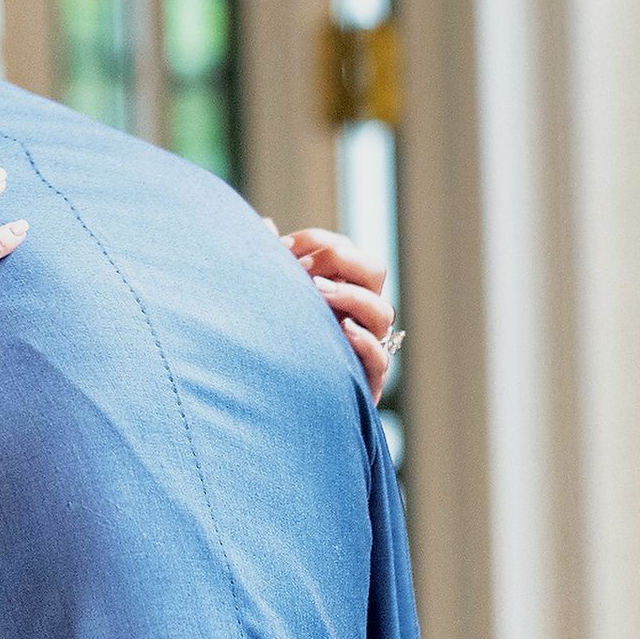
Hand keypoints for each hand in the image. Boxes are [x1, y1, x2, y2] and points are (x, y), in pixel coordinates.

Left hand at [274, 223, 396, 399]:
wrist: (258, 412)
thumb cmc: (257, 348)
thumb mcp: (257, 303)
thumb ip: (264, 267)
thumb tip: (265, 226)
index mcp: (334, 291)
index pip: (346, 251)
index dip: (320, 243)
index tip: (283, 248)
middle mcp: (353, 315)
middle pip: (374, 272)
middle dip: (341, 261)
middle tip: (304, 268)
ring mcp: (361, 347)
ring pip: (382, 312)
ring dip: (351, 297)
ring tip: (317, 294)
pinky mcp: (360, 383)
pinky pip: (380, 360)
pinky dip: (366, 343)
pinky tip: (343, 332)